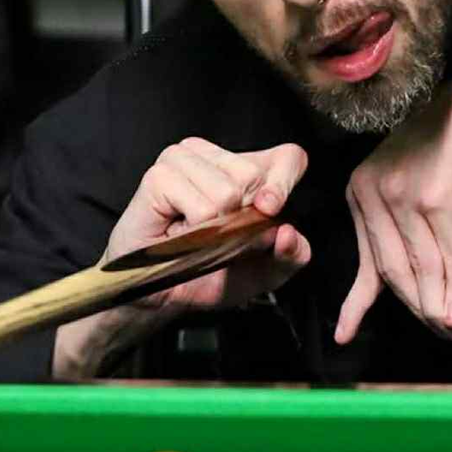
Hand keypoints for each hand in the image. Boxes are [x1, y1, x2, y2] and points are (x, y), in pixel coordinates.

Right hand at [106, 137, 311, 311]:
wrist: (160, 294)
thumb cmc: (209, 275)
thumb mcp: (264, 274)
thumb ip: (291, 256)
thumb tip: (289, 233)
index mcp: (248, 171)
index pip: (287, 157)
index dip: (284, 181)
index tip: (269, 209)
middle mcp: (216, 158)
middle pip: (254, 174)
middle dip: (242, 219)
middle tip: (217, 235)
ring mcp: (184, 160)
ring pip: (227, 191)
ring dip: (215, 229)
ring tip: (196, 234)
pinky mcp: (160, 175)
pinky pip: (201, 207)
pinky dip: (196, 231)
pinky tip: (179, 230)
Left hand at [334, 75, 451, 344]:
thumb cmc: (441, 151)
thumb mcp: (403, 194)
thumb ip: (386, 243)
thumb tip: (355, 309)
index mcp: (359, 192)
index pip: (369, 261)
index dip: (366, 304)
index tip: (350, 335)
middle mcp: (373, 191)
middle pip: (396, 270)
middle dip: (420, 310)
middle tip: (446, 334)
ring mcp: (405, 192)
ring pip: (423, 266)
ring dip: (442, 306)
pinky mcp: (438, 194)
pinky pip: (450, 252)